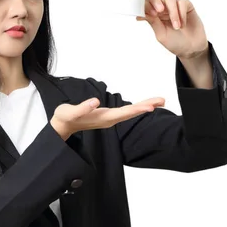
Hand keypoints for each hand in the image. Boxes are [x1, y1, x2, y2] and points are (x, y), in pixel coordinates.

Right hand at [50, 96, 165, 139]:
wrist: (63, 125)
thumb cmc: (66, 118)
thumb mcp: (70, 112)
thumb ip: (82, 108)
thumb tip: (95, 102)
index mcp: (103, 118)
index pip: (124, 113)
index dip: (137, 110)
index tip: (150, 107)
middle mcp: (110, 119)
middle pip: (132, 112)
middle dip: (147, 106)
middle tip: (162, 101)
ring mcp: (110, 118)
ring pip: (131, 112)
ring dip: (145, 106)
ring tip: (160, 102)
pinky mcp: (109, 115)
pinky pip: (127, 111)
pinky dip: (138, 107)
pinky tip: (146, 105)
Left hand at [136, 0, 208, 58]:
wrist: (191, 48)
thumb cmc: (175, 42)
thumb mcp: (161, 34)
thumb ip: (152, 22)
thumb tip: (140, 13)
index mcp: (153, 14)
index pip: (145, 3)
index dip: (145, 5)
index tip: (151, 14)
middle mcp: (162, 7)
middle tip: (159, 11)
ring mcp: (174, 5)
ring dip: (172, 13)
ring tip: (176, 27)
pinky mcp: (186, 5)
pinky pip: (182, 2)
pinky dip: (182, 14)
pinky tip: (183, 24)